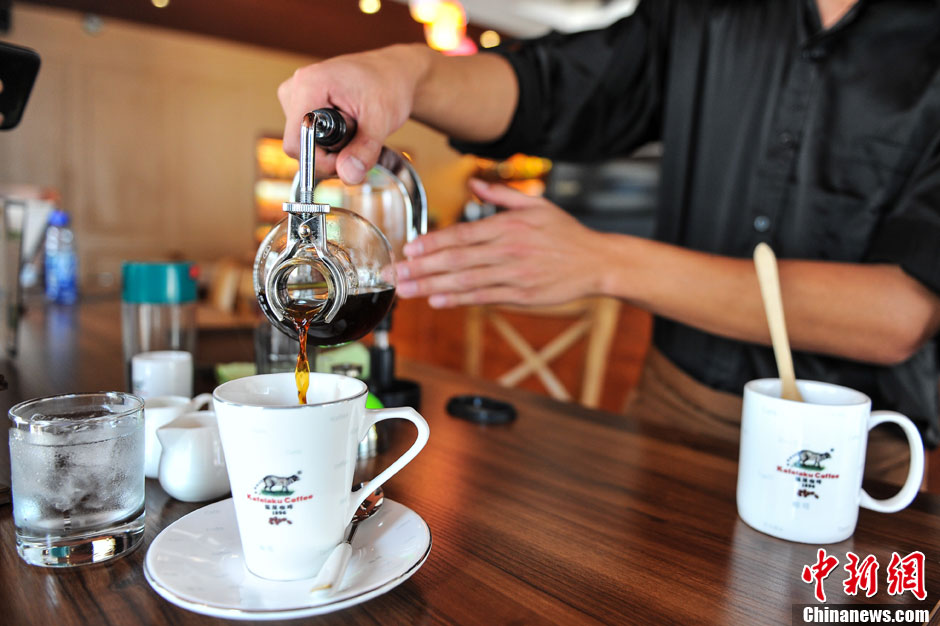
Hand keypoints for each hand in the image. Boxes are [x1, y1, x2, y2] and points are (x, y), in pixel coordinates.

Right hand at [277, 45, 427, 184]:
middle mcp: (294, 89)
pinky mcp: (300, 105)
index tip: (348, 158)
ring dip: (331, 149)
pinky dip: (327, 143)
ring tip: (354, 129)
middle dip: (330, 155)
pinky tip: (346, 129)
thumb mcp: (381, 120)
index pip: (296, 142)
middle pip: (299, 146)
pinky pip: (307, 138)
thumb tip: (348, 176)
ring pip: (304, 144)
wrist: (392, 74)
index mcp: (308, 85)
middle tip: (358, 139)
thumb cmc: (388, 86)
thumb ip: (364, 150)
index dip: (321, 161)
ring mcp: (294, 97)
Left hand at [395, 179, 612, 307]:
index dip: (433, 243)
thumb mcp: (537, 205)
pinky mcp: (522, 295)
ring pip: (466, 281)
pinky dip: (459, 300)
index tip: (409, 249)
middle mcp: (509, 250)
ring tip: (407, 290)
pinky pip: (484, 298)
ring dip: (432, 286)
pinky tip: (438, 301)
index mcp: (509, 226)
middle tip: (395, 273)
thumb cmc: (567, 233)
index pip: (463, 234)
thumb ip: (502, 196)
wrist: (598, 261)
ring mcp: (515, 274)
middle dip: (422, 267)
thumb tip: (474, 185)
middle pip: (457, 259)